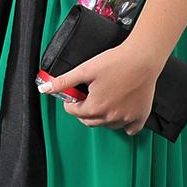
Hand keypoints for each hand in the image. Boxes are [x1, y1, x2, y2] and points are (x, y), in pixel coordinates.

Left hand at [39, 43, 159, 134]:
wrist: (142, 58)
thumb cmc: (116, 62)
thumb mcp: (85, 69)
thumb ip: (64, 81)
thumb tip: (44, 88)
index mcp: (95, 107)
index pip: (75, 112)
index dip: (71, 102)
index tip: (72, 96)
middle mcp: (111, 117)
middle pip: (89, 120)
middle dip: (83, 110)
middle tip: (86, 97)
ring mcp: (126, 118)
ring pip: (107, 125)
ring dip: (101, 116)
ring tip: (103, 99)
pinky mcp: (140, 116)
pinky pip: (130, 129)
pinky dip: (124, 124)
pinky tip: (121, 112)